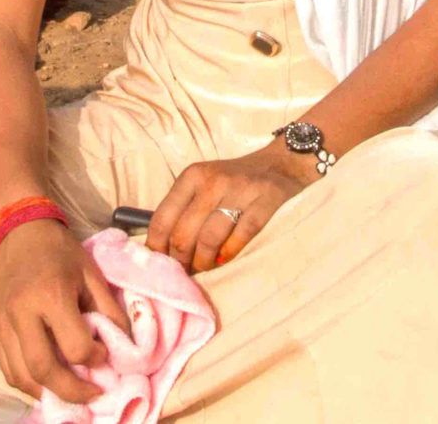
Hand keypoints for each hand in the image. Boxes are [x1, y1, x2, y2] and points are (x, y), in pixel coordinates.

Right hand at [0, 218, 127, 405]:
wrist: (19, 231)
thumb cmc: (60, 251)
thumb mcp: (92, 274)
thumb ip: (109, 310)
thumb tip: (123, 346)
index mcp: (50, 295)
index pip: (74, 346)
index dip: (95, 358)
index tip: (105, 355)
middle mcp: (21, 313)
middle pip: (43, 370)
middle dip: (71, 391)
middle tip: (93, 395)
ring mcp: (3, 324)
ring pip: (21, 377)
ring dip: (48, 393)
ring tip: (71, 393)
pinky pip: (8, 370)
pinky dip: (28, 384)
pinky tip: (48, 383)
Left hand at [147, 142, 313, 274]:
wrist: (280, 164)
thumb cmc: (234, 182)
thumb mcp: (204, 184)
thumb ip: (183, 210)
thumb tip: (162, 251)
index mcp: (192, 176)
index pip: (162, 219)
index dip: (157, 249)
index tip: (160, 265)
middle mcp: (213, 181)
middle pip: (183, 233)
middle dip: (180, 261)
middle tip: (184, 272)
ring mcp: (240, 191)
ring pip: (209, 239)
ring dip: (203, 262)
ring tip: (204, 268)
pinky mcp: (265, 202)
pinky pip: (241, 236)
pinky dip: (229, 253)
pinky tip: (225, 259)